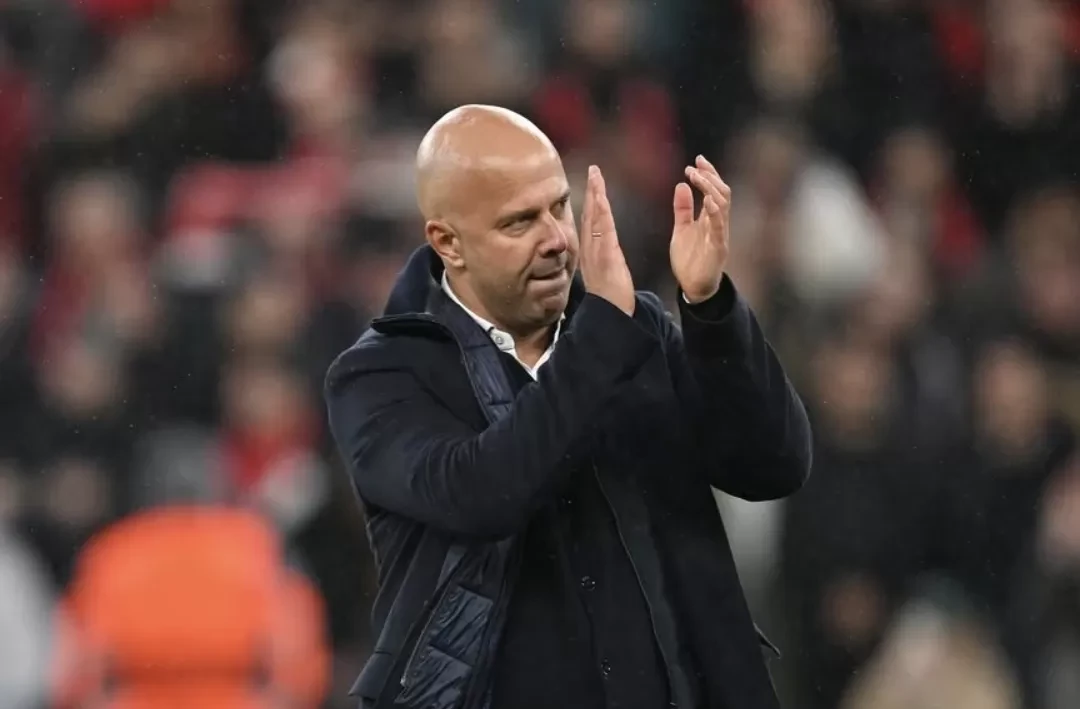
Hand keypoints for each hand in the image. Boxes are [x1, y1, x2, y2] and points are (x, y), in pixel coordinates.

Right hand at [579, 166, 635, 315]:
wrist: (612, 314)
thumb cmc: (612, 297)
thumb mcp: (606, 273)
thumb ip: (604, 257)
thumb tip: (604, 248)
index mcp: (591, 252)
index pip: (590, 221)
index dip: (590, 201)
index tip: (592, 183)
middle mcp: (590, 249)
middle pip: (589, 214)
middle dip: (591, 191)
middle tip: (593, 170)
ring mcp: (596, 251)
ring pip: (594, 218)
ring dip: (595, 195)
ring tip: (596, 176)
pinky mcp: (605, 256)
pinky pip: (603, 230)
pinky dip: (601, 212)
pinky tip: (602, 198)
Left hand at [670, 155, 730, 302]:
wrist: (693, 287)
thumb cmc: (690, 259)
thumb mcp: (681, 229)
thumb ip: (682, 209)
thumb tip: (681, 184)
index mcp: (710, 218)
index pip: (714, 190)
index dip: (708, 174)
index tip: (696, 160)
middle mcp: (718, 223)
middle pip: (722, 193)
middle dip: (710, 177)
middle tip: (695, 166)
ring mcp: (720, 234)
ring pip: (723, 205)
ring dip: (711, 189)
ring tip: (698, 177)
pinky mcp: (718, 248)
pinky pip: (720, 226)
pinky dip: (715, 212)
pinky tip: (708, 199)